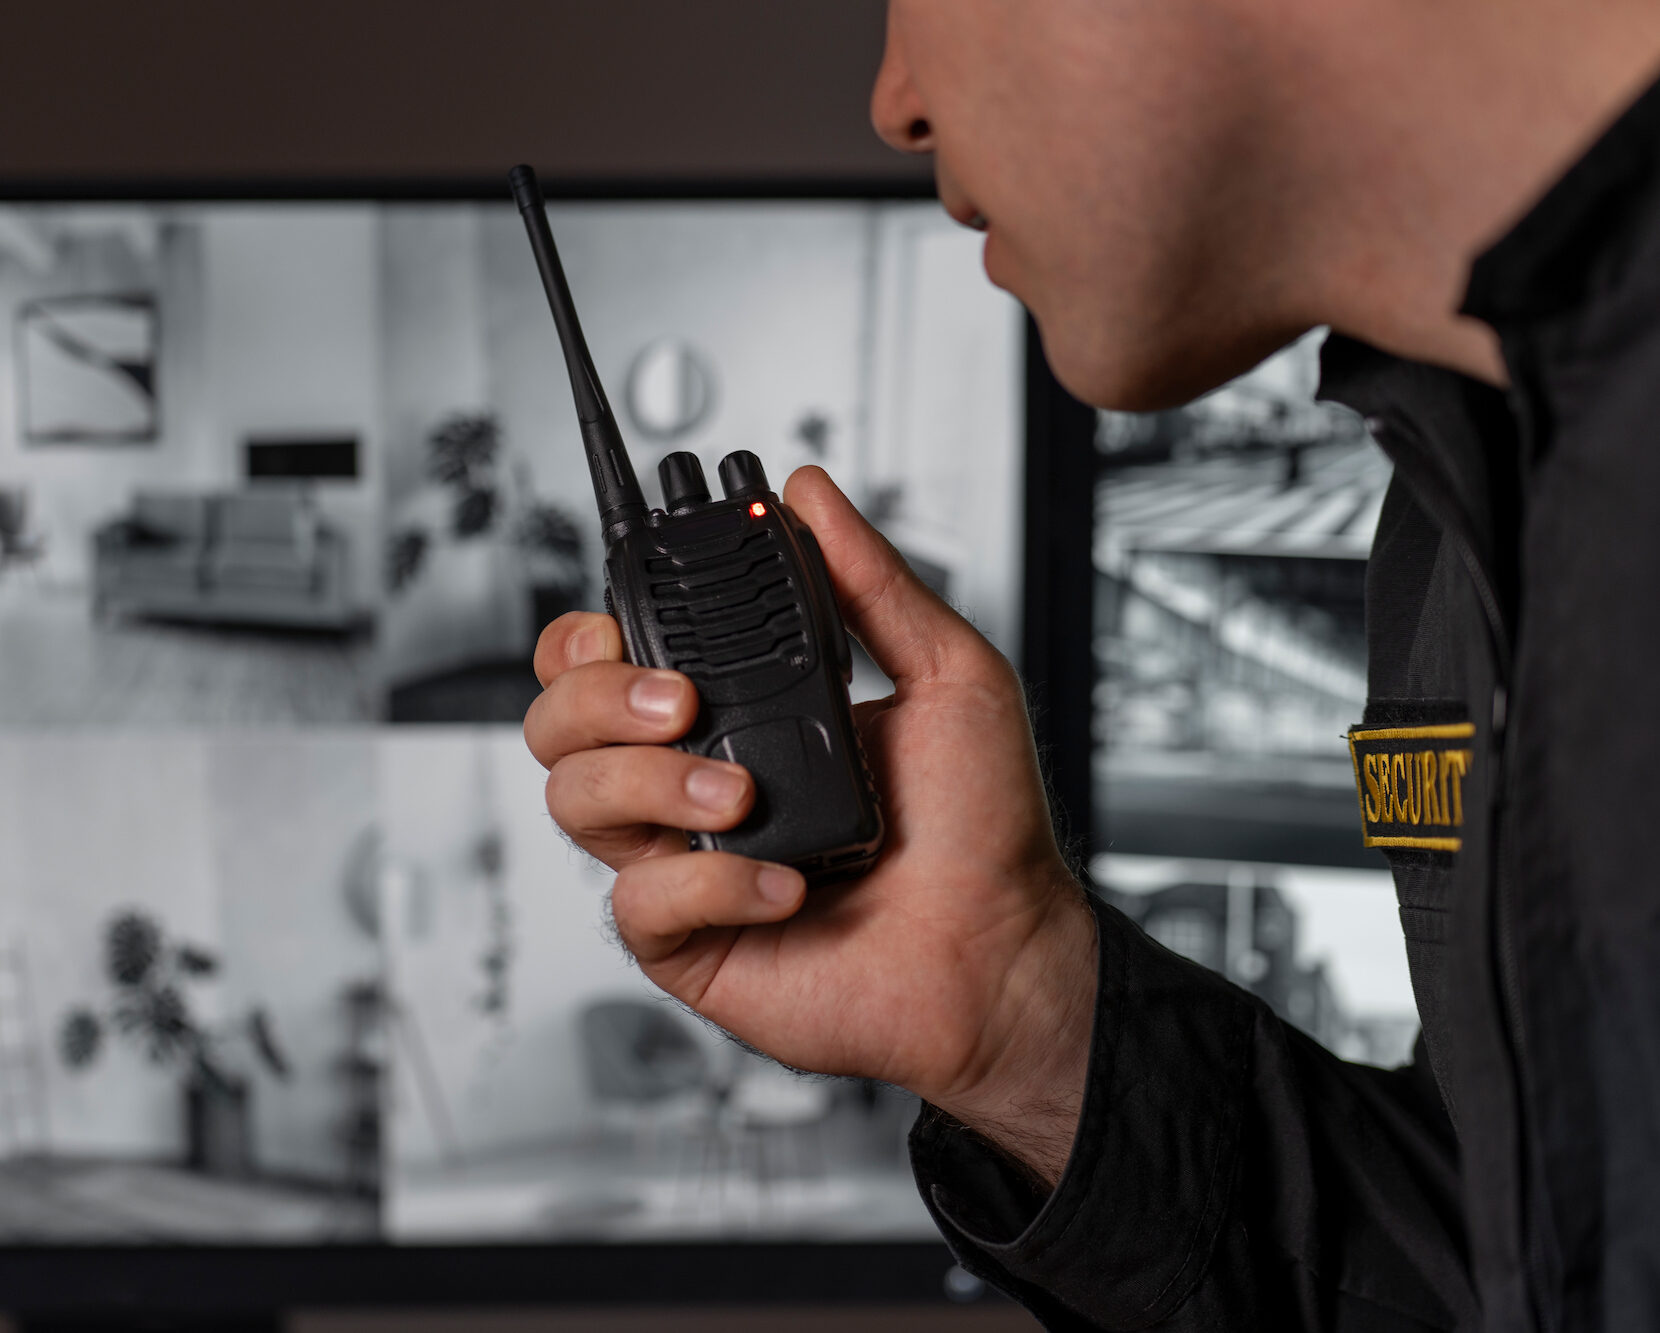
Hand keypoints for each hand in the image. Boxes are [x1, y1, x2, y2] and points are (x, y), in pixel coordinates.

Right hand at [524, 465, 1096, 1182]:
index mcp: (742, 714)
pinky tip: (783, 884)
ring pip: (576, 799)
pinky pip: (639, 899)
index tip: (627, 621)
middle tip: (682, 702)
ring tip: (743, 793)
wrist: (1003, 953)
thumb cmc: (983, 831)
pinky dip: (710, 882)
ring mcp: (687, 860)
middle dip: (598, 696)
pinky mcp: (691, 939)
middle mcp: (697, 781)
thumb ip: (873, 581)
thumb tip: (811, 495)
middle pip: (561, 720)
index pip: (614, 659)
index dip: (591, 636)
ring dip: (651, 781)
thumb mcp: (950, 675)